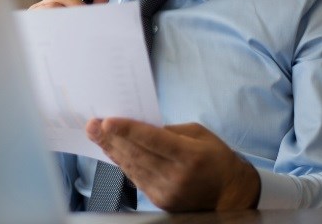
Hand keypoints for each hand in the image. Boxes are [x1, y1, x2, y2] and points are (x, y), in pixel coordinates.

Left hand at [86, 118, 260, 211]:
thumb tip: (139, 126)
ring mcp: (167, 191)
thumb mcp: (199, 134)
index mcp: (189, 155)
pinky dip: (123, 163)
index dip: (128, 130)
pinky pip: (136, 178)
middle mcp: (177, 176)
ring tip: (96, 135)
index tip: (106, 121)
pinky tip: (113, 151)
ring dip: (112, 150)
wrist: (229, 194)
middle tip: (91, 125)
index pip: (153, 140)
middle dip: (111, 138)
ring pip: (132, 167)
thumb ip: (170, 130)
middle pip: (137, 154)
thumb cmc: (215, 158)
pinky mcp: (160, 200)